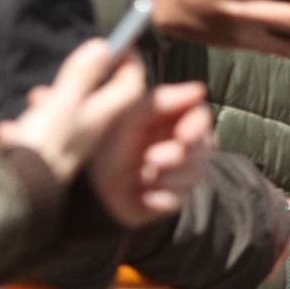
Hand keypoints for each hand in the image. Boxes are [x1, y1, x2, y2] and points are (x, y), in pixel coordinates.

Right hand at [0, 39, 146, 183]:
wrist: (13, 199)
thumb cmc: (42, 148)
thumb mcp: (61, 104)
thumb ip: (82, 76)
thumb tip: (102, 47)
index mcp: (105, 117)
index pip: (132, 83)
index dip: (129, 60)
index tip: (120, 43)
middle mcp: (95, 134)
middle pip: (100, 99)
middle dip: (83, 80)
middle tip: (72, 66)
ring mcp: (73, 149)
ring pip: (69, 117)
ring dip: (52, 103)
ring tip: (33, 96)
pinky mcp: (50, 163)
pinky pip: (44, 139)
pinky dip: (29, 129)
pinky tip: (6, 130)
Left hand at [88, 81, 213, 227]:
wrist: (86, 191)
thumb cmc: (104, 149)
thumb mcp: (129, 122)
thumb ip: (161, 102)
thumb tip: (200, 89)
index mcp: (170, 122)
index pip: (201, 116)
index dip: (197, 126)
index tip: (183, 134)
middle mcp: (180, 145)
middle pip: (204, 146)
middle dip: (180, 155)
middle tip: (153, 159)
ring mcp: (178, 174)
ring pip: (196, 174)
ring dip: (170, 177)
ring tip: (144, 176)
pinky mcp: (171, 199)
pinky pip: (179, 199)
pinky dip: (161, 198)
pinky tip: (143, 195)